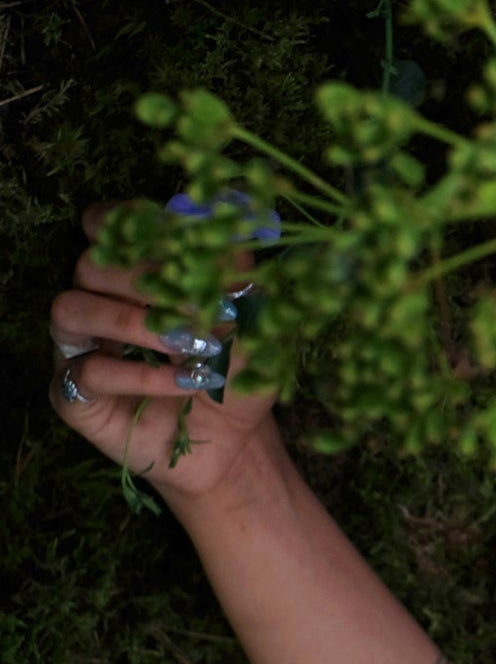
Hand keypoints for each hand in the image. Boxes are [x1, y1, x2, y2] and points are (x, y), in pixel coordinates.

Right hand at [47, 203, 280, 505]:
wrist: (234, 439)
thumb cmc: (239, 372)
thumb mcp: (256, 325)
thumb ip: (240, 282)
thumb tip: (231, 242)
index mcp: (136, 273)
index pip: (107, 224)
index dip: (133, 224)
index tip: (182, 244)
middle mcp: (100, 302)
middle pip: (91, 264)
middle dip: (145, 279)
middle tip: (200, 307)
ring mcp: (81, 346)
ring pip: (71, 308)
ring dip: (133, 321)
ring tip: (190, 345)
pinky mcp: (74, 393)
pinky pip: (86, 371)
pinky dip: (138, 374)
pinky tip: (182, 382)